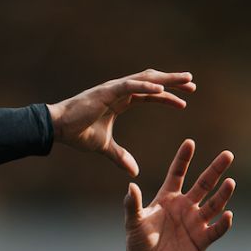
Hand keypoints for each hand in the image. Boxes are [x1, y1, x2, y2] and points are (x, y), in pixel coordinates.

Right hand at [47, 70, 195, 176]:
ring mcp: (113, 89)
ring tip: (185, 80)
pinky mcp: (106, 92)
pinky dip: (146, 87)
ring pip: (146, 79)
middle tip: (192, 84)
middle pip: (152, 82)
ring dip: (167, 80)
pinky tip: (161, 90)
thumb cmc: (78, 133)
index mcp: (120, 100)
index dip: (167, 96)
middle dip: (173, 82)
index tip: (185, 100)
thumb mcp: (105, 147)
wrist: (57, 128)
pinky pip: (130, 87)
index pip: (150, 94)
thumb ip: (121, 156)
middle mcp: (119, 90)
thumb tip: (135, 171)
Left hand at [123, 140, 234, 250]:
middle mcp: (185, 207)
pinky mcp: (201, 241)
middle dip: (215, 170)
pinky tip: (229, 215)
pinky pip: (215, 230)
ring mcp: (195, 223)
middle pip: (203, 184)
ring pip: (213, 205)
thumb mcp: (134, 222)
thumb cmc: (138, 242)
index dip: (183, 159)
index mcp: (168, 198)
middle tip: (228, 155)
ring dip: (222, 194)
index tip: (190, 143)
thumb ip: (133, 205)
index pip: (177, 174)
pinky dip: (223, 224)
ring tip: (230, 182)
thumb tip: (131, 186)